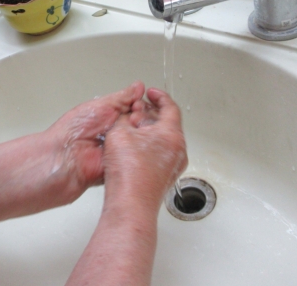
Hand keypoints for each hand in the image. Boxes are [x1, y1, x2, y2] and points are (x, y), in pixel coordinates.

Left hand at [43, 81, 145, 201]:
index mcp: (112, 116)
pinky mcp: (125, 162)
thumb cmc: (73, 130)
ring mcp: (123, 147)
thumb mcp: (100, 106)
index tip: (138, 104)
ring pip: (145, 137)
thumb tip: (138, 87)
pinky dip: (140, 148)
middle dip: (142, 117)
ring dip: (142, 131)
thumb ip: (121, 98)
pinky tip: (136, 142)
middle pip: (144, 122)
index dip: (140, 105)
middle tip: (134, 117)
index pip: (137, 108)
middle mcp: (119, 131)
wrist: (65, 156)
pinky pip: (141, 154)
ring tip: (132, 128)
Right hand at [103, 88, 186, 212]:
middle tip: (137, 109)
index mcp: (172, 135)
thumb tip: (123, 117)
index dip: (159, 96)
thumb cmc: (130, 174)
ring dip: (148, 131)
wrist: (131, 205)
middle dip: (150, 114)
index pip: (170, 107)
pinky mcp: (163, 177)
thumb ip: (122, 120)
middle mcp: (177, 151)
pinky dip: (147, 145)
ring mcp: (172, 166)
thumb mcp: (119, 134)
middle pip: (167, 124)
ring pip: (162, 140)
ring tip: (130, 128)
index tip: (151, 93)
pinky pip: (158, 154)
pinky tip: (130, 148)